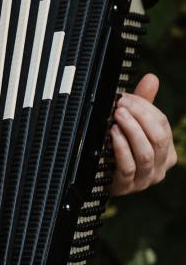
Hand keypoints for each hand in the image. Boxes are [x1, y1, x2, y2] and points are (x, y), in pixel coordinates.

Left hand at [109, 74, 176, 195]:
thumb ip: (143, 103)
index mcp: (165, 151)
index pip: (162, 125)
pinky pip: (127, 167)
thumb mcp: (131, 125)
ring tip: (117, 117)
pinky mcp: (126, 186)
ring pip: (145, 153)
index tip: (126, 98)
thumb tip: (152, 78)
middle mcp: (160, 166)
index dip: (145, 109)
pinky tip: (112, 136)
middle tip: (121, 106)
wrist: (98, 178)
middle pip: (158, 139)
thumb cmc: (118, 149)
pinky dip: (121, 149)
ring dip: (131, 132)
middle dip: (140, 118)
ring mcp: (144, 179)